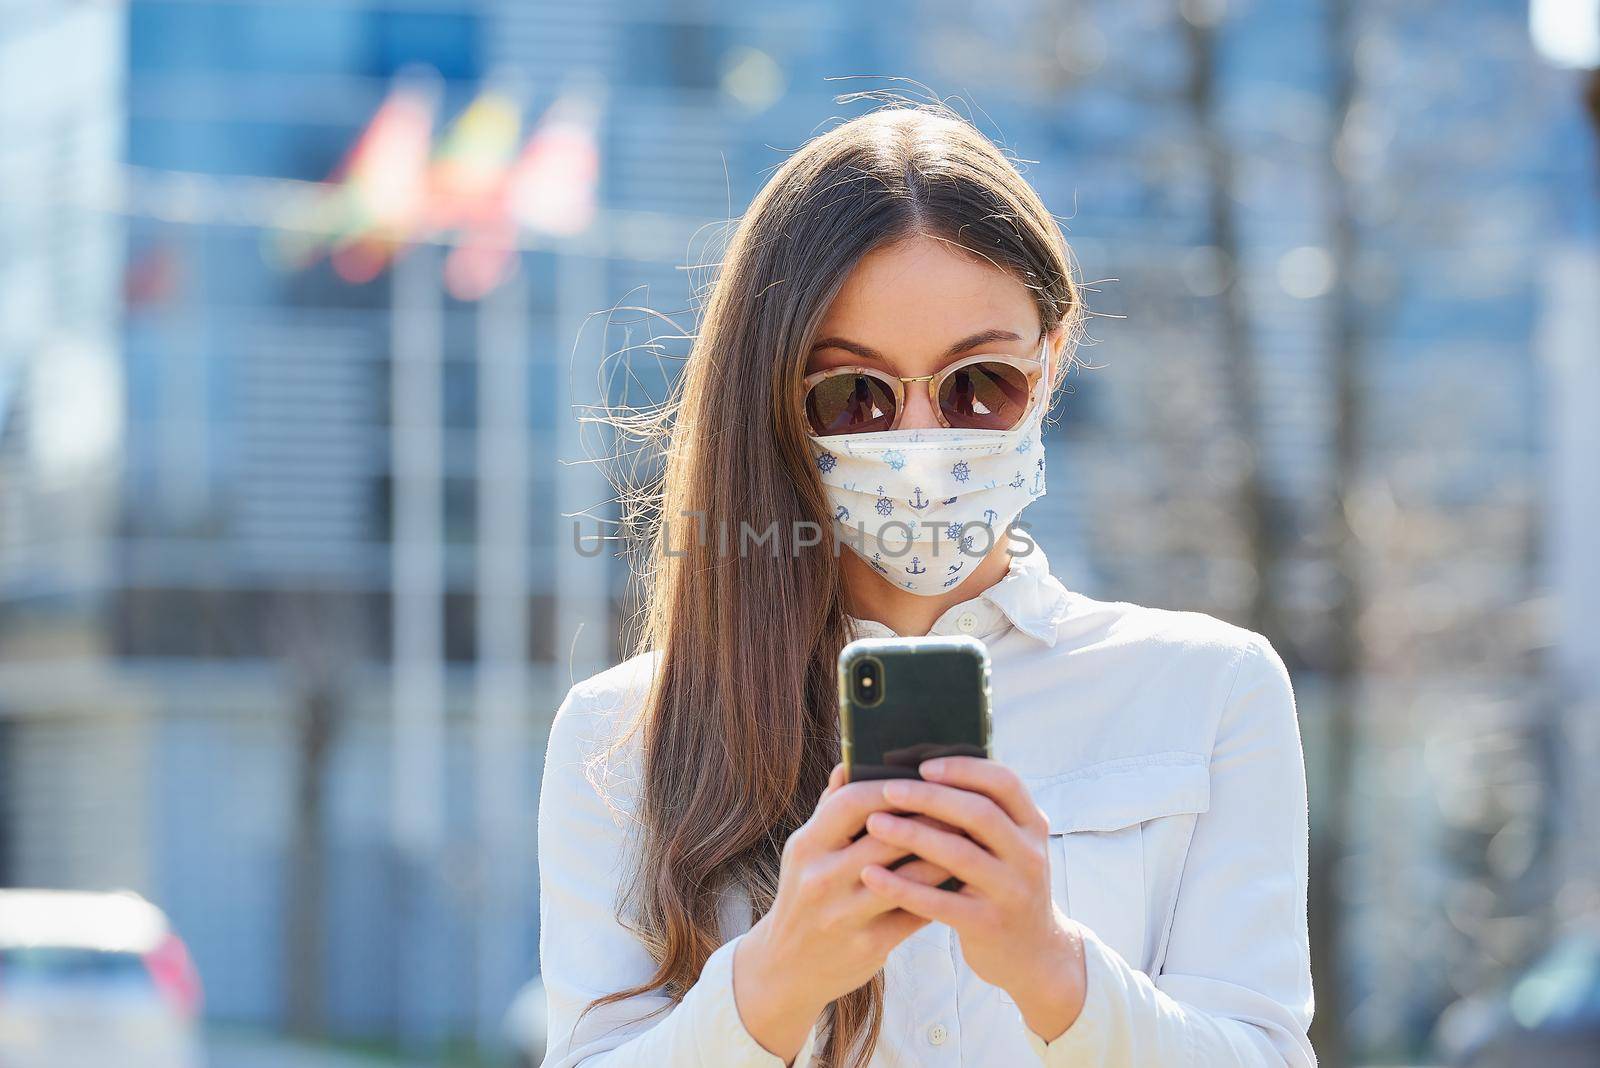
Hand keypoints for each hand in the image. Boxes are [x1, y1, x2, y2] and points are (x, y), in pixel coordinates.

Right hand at [733, 764, 955, 1060]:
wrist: (785, 968)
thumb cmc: (804, 896)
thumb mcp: (805, 852)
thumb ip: (829, 809)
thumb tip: (850, 762)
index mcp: (806, 846)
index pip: (852, 802)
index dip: (890, 787)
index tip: (923, 778)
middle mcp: (821, 878)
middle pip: (887, 836)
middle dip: (930, 818)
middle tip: (963, 804)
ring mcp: (844, 915)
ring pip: (909, 876)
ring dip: (944, 856)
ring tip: (971, 840)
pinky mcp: (867, 945)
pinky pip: (915, 913)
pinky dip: (940, 894)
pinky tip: (960, 881)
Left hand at [857, 756, 1088, 1042]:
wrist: (1034, 954)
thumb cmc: (1002, 885)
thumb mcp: (1008, 847)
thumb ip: (979, 815)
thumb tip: (920, 772)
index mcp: (1033, 826)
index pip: (1005, 783)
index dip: (964, 769)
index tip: (923, 764)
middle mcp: (1030, 856)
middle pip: (979, 814)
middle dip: (929, 798)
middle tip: (888, 790)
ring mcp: (1013, 892)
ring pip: (959, 855)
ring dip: (912, 835)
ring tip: (874, 824)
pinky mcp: (990, 925)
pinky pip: (940, 902)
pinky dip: (903, 886)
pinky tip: (872, 875)